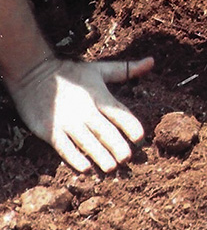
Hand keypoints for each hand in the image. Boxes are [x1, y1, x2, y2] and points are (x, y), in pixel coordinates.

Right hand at [7, 56, 153, 172]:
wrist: (30, 72)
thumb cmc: (70, 72)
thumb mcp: (100, 69)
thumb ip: (127, 70)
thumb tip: (152, 61)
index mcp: (99, 96)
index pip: (119, 113)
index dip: (131, 126)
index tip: (140, 138)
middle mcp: (85, 110)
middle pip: (105, 131)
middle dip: (117, 146)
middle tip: (127, 159)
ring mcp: (67, 122)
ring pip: (87, 142)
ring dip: (100, 156)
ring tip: (111, 168)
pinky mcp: (49, 130)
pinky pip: (64, 147)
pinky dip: (74, 158)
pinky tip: (86, 168)